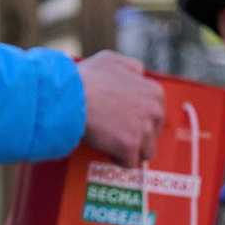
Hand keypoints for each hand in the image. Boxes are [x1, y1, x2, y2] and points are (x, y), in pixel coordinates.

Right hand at [80, 47, 163, 163]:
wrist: (68, 97)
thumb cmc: (85, 79)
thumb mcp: (110, 61)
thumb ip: (130, 67)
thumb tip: (139, 73)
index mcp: (154, 92)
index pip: (156, 116)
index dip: (139, 121)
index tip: (124, 121)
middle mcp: (155, 110)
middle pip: (153, 136)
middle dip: (136, 137)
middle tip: (115, 131)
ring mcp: (144, 129)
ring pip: (145, 152)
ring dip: (129, 150)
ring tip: (110, 140)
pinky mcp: (130, 146)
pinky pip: (129, 163)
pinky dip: (117, 159)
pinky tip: (105, 147)